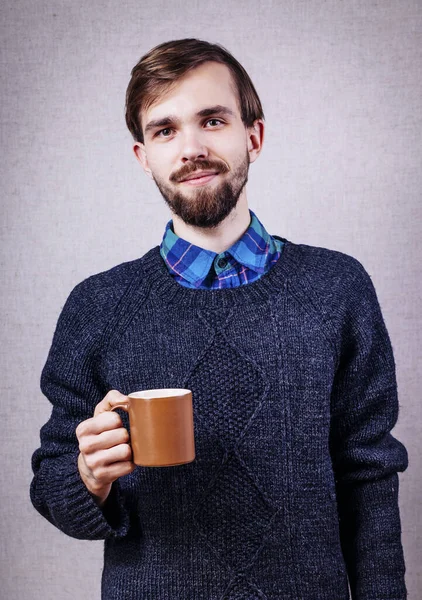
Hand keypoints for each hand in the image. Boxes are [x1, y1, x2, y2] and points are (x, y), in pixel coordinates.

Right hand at [76, 390, 135, 506]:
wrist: (89, 468)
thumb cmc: (100, 434)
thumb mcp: (101, 414)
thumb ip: (112, 399)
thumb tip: (126, 400)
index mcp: (83, 429)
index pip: (114, 419)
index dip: (119, 422)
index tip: (112, 427)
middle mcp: (85, 446)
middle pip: (122, 435)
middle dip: (125, 436)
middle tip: (118, 440)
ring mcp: (93, 463)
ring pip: (126, 450)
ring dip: (129, 450)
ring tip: (120, 450)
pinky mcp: (103, 476)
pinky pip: (129, 466)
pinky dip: (129, 463)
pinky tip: (120, 462)